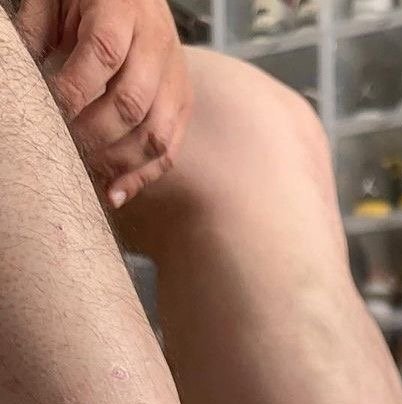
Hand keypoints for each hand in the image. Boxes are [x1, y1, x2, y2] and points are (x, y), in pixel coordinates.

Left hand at [18, 0, 191, 207]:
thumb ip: (38, 30)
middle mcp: (156, 45)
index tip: (47, 114)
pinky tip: (116, 192)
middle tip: (63, 147)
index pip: (103, 56)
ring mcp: (175, 78)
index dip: (74, 92)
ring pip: (156, 134)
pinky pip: (169, 149)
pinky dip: (143, 177)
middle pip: (132, 104)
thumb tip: (21, 81)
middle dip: (94, 133)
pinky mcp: (184, 104)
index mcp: (123, 10)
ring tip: (89, 175)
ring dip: (119, 162)